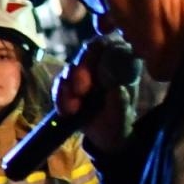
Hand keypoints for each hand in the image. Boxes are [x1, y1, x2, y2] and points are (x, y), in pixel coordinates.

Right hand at [53, 38, 133, 155]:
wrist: (104, 139)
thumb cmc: (119, 123)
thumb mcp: (122, 116)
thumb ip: (121, 103)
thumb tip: (117, 88)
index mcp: (123, 65)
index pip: (113, 45)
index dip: (102, 51)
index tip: (97, 71)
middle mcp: (103, 64)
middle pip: (89, 50)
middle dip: (81, 69)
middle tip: (80, 91)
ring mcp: (85, 73)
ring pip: (71, 66)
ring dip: (68, 85)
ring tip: (73, 109)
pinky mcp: (69, 85)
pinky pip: (60, 83)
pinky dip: (59, 96)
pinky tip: (66, 112)